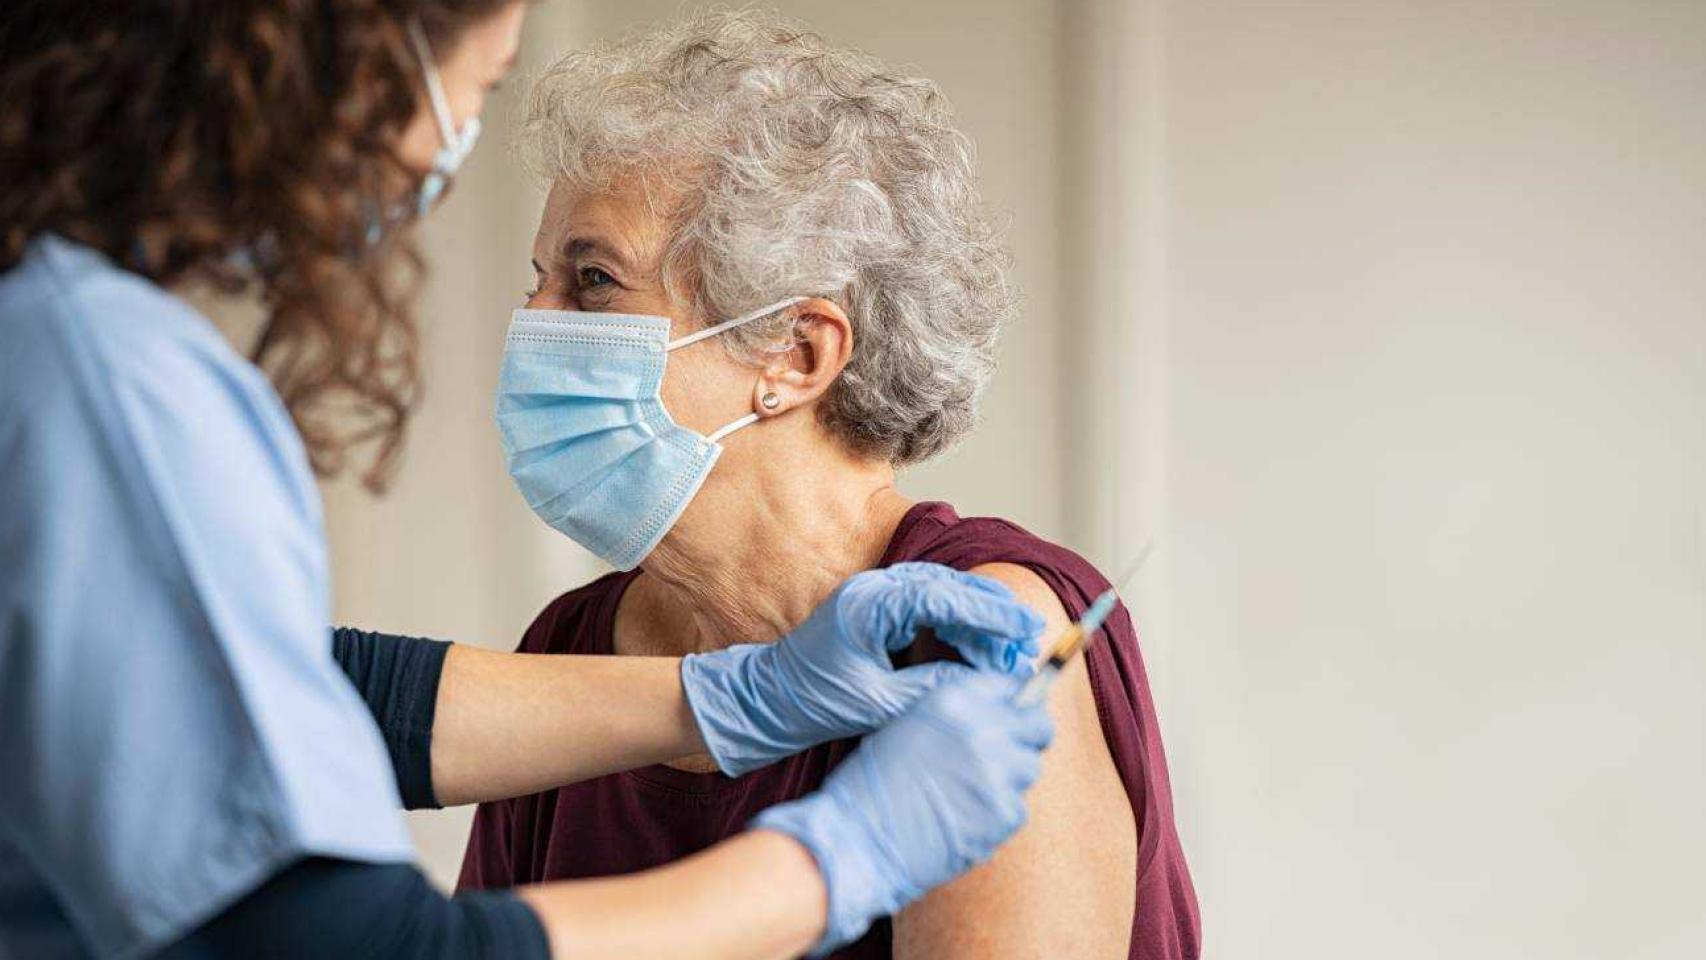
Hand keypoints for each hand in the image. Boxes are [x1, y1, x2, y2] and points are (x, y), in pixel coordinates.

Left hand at [680, 562, 1044, 775]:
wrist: (766, 700)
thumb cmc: (813, 703)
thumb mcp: (879, 704)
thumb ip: (932, 689)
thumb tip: (984, 685)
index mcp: (870, 605)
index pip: (944, 597)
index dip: (990, 614)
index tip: (1025, 630)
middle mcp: (873, 589)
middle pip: (949, 587)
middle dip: (992, 613)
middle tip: (1029, 638)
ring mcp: (873, 595)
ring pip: (941, 594)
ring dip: (977, 618)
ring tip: (1012, 646)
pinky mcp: (875, 609)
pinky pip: (926, 606)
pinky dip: (956, 624)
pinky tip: (978, 647)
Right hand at [752, 672, 1053, 954]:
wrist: (858, 839)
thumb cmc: (872, 784)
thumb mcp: (908, 725)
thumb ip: (955, 715)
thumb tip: (998, 714)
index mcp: (954, 700)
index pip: (1011, 686)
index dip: (1013, 703)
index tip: (1011, 716)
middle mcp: (983, 729)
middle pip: (1038, 725)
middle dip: (1027, 737)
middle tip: (1008, 753)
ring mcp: (998, 772)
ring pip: (1029, 768)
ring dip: (1009, 778)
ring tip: (969, 793)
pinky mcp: (1004, 814)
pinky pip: (1017, 808)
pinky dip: (997, 815)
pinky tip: (964, 819)